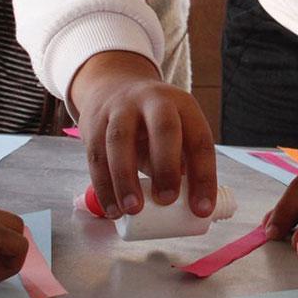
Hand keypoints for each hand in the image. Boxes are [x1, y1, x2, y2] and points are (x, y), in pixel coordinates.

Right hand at [69, 50, 217, 219]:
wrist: (113, 87)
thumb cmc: (154, 123)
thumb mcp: (176, 131)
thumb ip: (182, 161)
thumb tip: (192, 205)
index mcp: (184, 106)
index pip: (200, 140)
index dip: (204, 176)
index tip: (202, 209)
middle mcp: (154, 102)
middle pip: (164, 129)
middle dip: (166, 166)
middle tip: (166, 200)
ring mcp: (121, 109)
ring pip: (120, 141)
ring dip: (126, 179)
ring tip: (133, 210)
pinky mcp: (94, 123)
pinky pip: (96, 155)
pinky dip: (103, 185)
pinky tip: (112, 209)